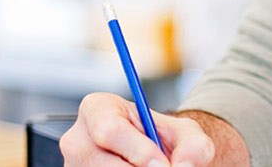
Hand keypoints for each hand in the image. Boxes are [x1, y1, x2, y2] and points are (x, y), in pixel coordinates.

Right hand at [60, 93, 216, 166]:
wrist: (154, 159)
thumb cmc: (163, 141)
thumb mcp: (185, 133)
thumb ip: (193, 145)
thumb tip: (185, 166)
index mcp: (97, 109)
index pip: (109, 130)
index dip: (138, 151)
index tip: (163, 165)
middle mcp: (77, 140)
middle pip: (105, 165)